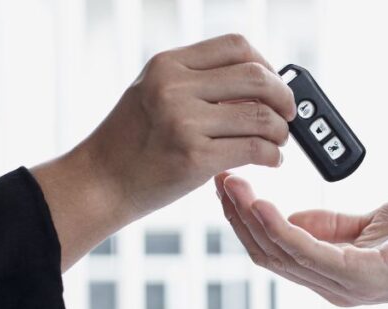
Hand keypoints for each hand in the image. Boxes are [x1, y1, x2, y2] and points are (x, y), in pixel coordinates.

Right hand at [33, 34, 295, 270]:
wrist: (99, 183)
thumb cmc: (129, 143)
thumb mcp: (151, 93)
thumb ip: (194, 82)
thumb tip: (255, 81)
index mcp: (167, 65)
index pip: (236, 46)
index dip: (266, 64)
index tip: (273, 84)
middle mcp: (175, 88)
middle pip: (256, 77)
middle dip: (284, 97)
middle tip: (288, 114)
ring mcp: (184, 122)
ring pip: (261, 115)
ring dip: (281, 131)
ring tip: (278, 142)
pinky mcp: (194, 158)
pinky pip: (255, 149)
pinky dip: (273, 155)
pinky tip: (271, 160)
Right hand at [214, 173, 387, 305]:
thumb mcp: (369, 224)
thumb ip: (329, 226)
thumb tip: (291, 218)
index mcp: (332, 274)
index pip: (274, 252)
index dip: (246, 221)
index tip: (230, 186)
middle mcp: (333, 287)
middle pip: (267, 255)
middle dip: (237, 217)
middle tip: (219, 178)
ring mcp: (347, 286)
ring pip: (280, 255)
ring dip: (250, 218)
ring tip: (232, 184)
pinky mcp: (364, 276)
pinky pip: (309, 252)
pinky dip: (281, 228)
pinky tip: (263, 204)